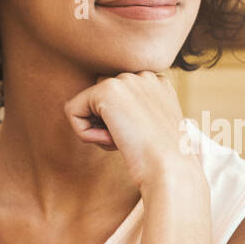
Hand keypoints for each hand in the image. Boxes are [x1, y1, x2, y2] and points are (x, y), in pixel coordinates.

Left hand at [63, 71, 200, 190]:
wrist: (171, 168)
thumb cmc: (165, 162)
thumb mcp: (155, 131)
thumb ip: (135, 115)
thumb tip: (106, 117)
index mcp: (159, 84)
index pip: (118, 98)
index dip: (121, 124)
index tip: (141, 140)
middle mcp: (144, 74)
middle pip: (100, 99)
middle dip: (107, 125)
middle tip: (131, 142)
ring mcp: (126, 79)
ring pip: (86, 105)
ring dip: (97, 130)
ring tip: (124, 141)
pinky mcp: (107, 90)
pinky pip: (73, 111)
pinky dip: (85, 134)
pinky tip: (112, 140)